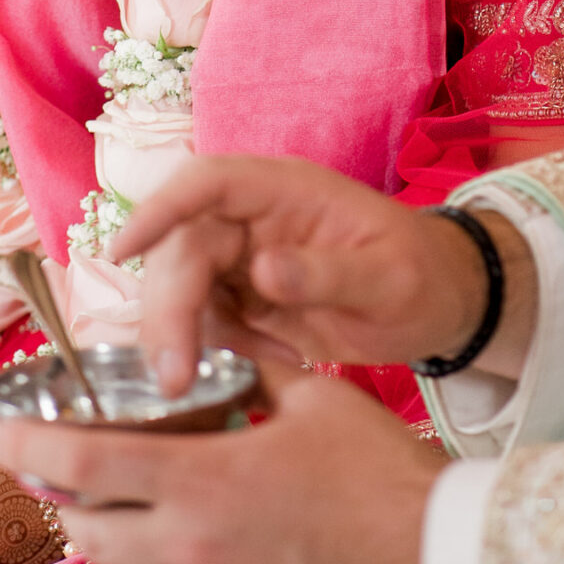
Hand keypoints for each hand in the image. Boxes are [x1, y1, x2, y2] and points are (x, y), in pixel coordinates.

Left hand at [0, 365, 442, 563]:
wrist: (432, 561)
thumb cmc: (378, 471)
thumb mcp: (313, 397)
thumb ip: (252, 368)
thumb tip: (217, 335)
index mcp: (199, 482)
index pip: (81, 466)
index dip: (25, 448)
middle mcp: (187, 546)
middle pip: (87, 528)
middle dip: (68, 496)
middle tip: (70, 465)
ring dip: (114, 534)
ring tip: (133, 499)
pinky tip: (192, 541)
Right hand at [112, 154, 536, 394]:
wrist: (440, 304)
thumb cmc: (421, 275)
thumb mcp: (388, 277)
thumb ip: (328, 273)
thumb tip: (262, 271)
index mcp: (284, 190)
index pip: (205, 182)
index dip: (159, 209)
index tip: (123, 251)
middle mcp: (252, 218)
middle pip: (180, 249)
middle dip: (168, 312)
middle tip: (174, 379)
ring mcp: (243, 259)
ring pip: (181, 290)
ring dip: (184, 339)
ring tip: (220, 381)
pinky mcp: (244, 300)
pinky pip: (206, 323)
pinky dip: (221, 352)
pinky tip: (272, 364)